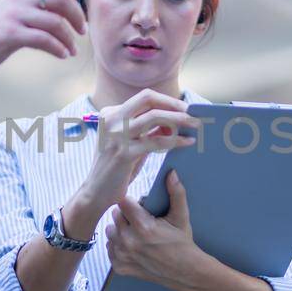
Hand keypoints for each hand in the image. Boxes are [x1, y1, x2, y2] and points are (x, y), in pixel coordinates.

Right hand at [0, 0, 90, 73]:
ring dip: (69, 39)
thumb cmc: (2, 29)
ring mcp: (14, 15)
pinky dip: (58, 48)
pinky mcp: (11, 34)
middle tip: (83, 31)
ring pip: (55, 22)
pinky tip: (63, 55)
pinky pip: (43, 39)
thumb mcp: (22, 11)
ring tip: (72, 50)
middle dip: (77, 15)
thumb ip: (46, 2)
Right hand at [73, 89, 199, 219]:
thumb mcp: (130, 142)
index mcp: (110, 113)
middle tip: (191, 112)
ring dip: (178, 119)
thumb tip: (173, 120)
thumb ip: (148, 129)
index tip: (183, 108)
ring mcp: (117, 135)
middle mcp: (112, 120)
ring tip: (195, 125)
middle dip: (173, 103)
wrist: (96, 192)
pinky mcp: (124, 153)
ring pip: (154, 117)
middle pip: (148, 99)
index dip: (166, 101)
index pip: (144, 98)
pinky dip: (175, 140)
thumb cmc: (115, 167)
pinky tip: (187, 142)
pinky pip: (157, 141)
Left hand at [104, 170, 200, 288]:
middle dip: (125, 216)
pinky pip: (109, 249)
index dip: (130, 202)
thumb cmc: (182, 243)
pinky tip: (131, 247)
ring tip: (134, 234)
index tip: (138, 207)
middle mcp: (130, 241)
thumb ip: (176, 193)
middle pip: (114, 217)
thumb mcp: (181, 217)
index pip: (123, 203)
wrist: (185, 272)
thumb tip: (172, 173)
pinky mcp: (120, 267)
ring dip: (119, 231)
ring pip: (110, 232)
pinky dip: (117, 247)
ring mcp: (123, 256)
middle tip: (139, 221)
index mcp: (144, 226)